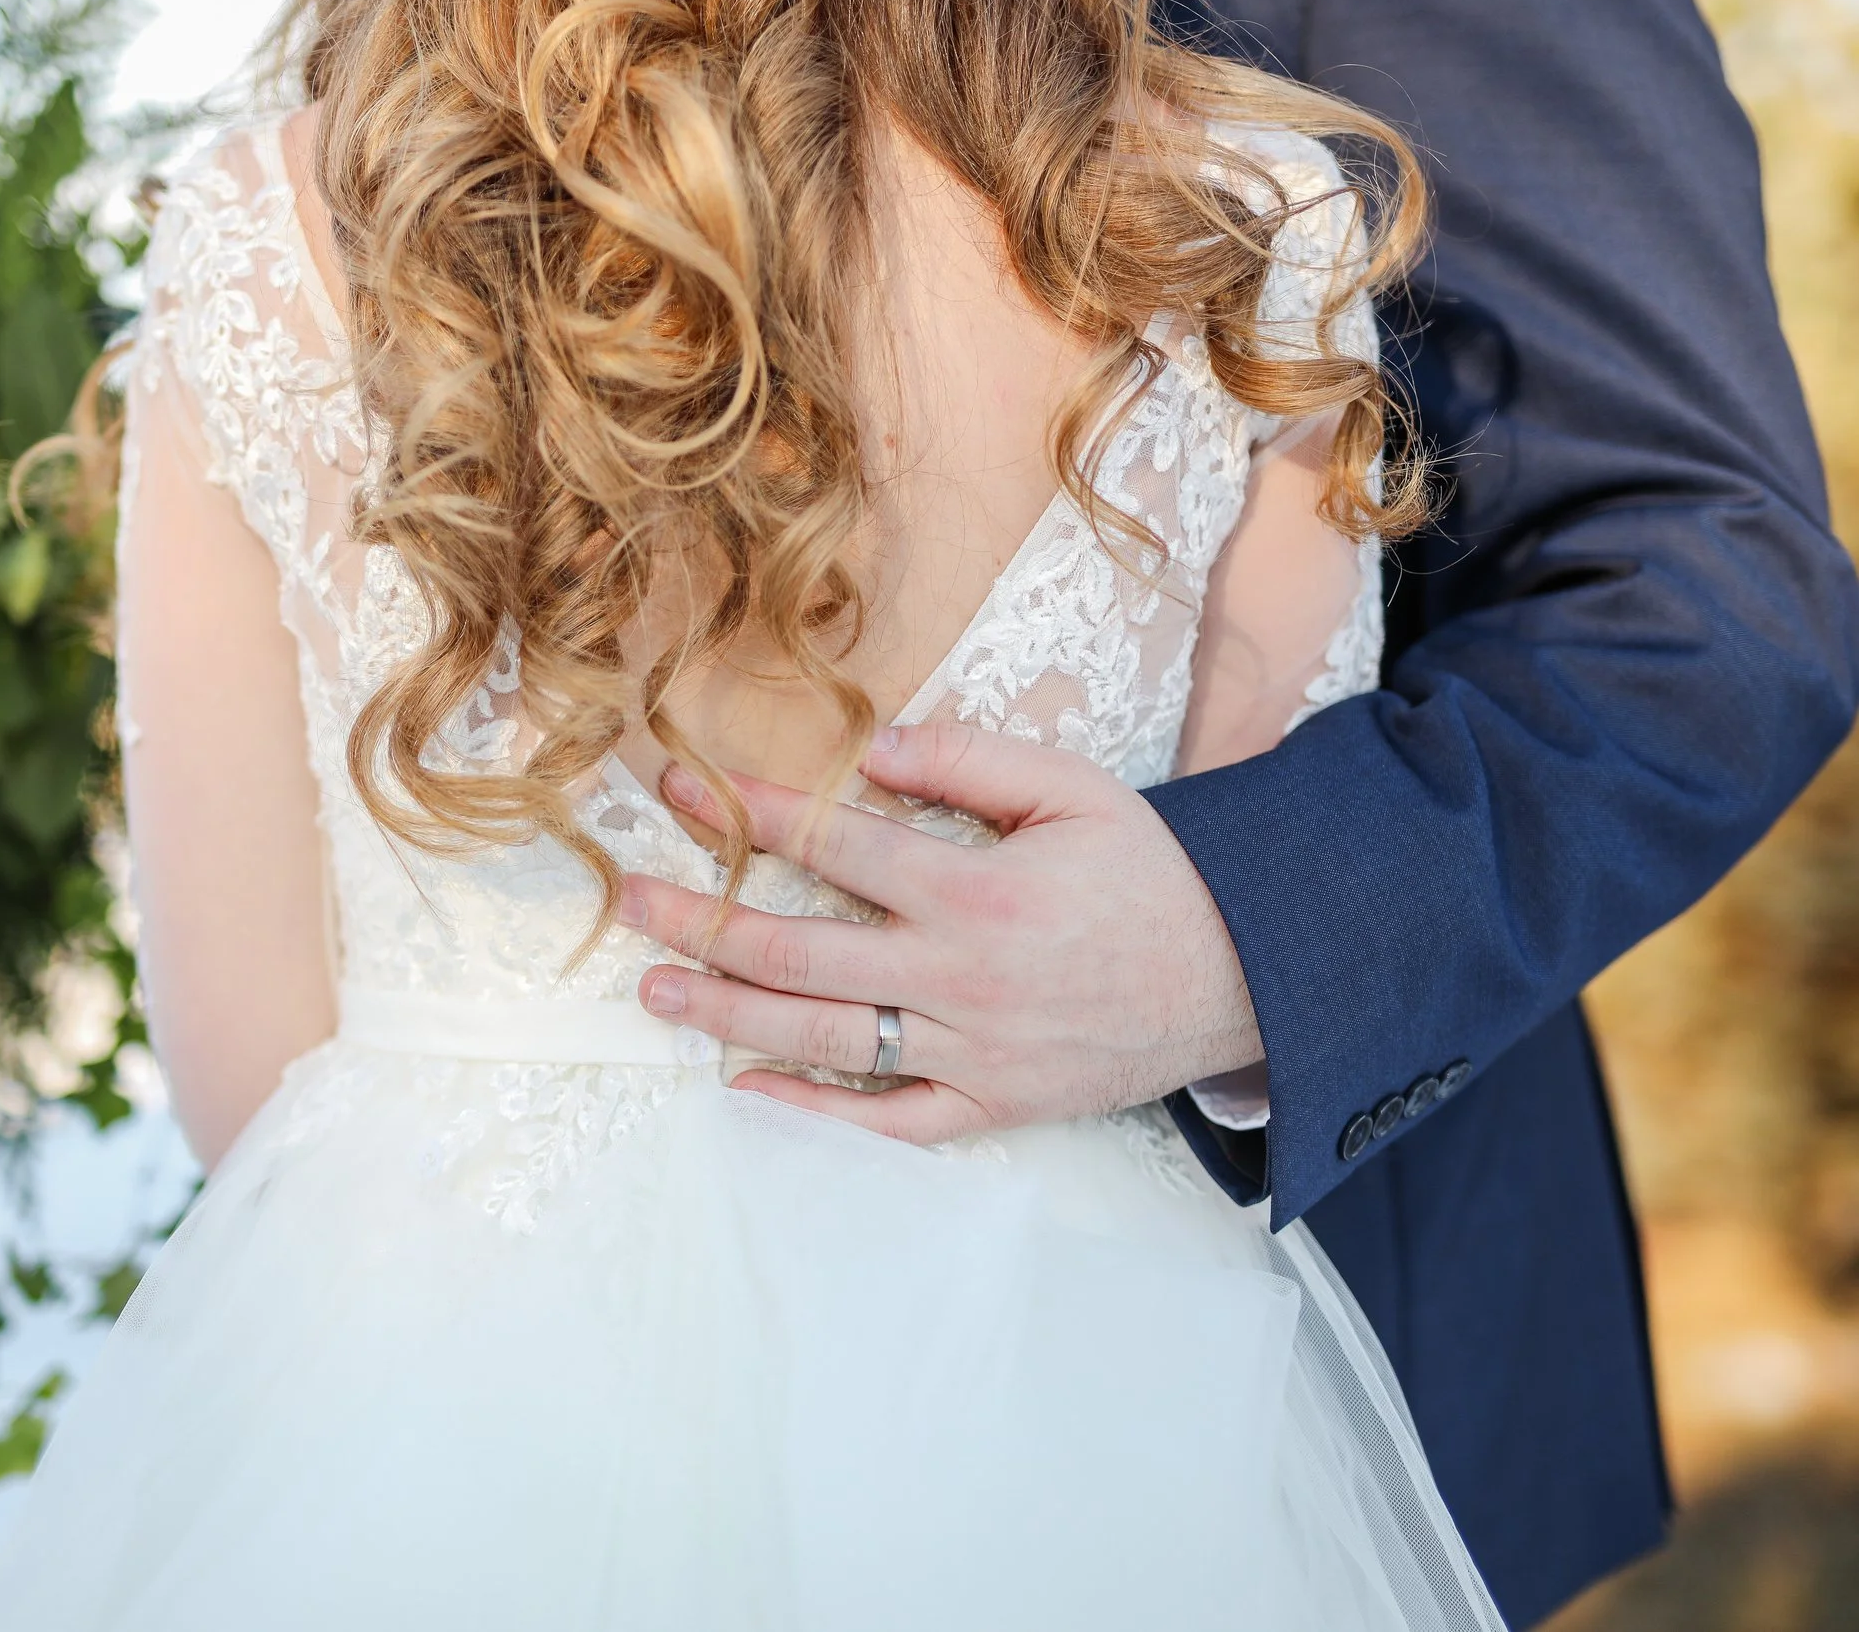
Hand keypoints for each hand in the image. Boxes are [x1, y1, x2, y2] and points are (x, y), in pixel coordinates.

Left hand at [616, 722, 1263, 1143]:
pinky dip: (813, 1115)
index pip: (832, 845)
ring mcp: (971, 1049)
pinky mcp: (990, 1104)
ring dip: (728, 1015)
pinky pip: (887, 1124)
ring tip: (654, 991)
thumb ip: (970, 759)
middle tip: (629, 902)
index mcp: (976, 887)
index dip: (746, 814)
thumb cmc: (1153, 874)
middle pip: (798, 951)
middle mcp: (960, 974)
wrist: (1243, 974)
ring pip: (824, 1038)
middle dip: (702, 923)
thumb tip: (872, 748)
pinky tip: (746, 1092)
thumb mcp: (1074, 789)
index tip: (678, 788)